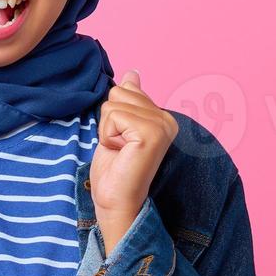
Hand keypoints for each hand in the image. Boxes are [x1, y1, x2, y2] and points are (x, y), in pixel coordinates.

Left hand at [90, 69, 178, 253]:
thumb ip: (129, 101)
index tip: (122, 142)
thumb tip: (133, 74)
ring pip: (113, 104)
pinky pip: (114, 116)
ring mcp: (162, 125)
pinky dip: (108, 136)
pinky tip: (121, 153)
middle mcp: (167, 119)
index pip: (126, 89)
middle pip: (119, 93)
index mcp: (162, 117)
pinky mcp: (152, 133)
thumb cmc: (114, 170)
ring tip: (120, 151)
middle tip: (120, 147)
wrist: (115, 201)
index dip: (113, 117)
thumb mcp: (118, 128)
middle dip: (109, 121)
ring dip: (107, 130)